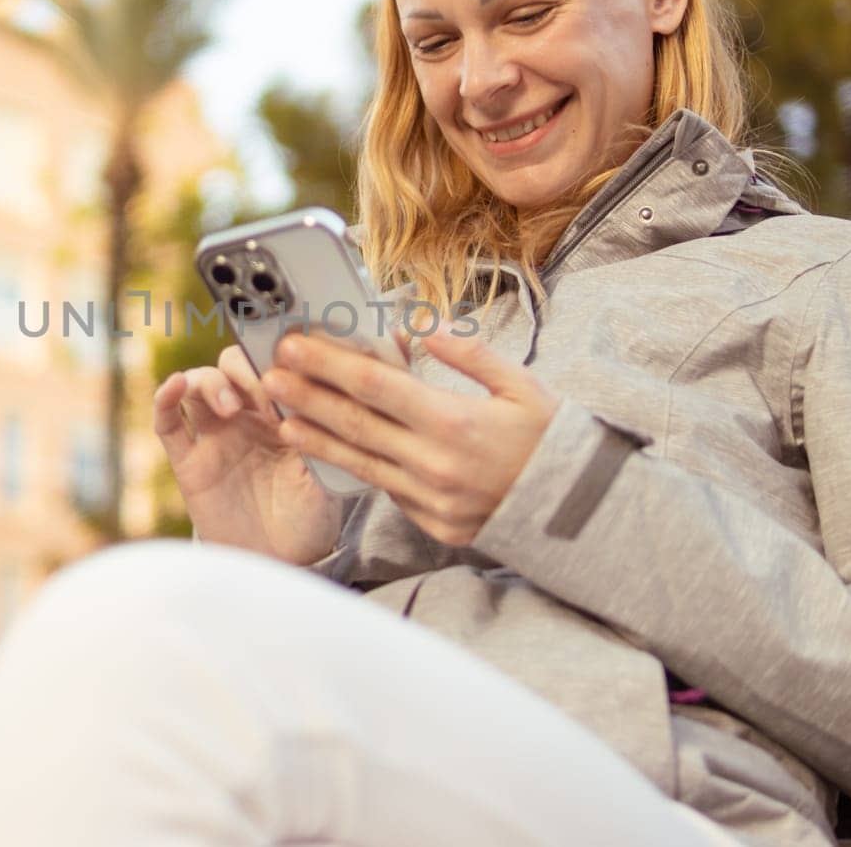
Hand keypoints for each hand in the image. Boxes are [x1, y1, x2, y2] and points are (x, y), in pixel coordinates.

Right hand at [153, 345, 344, 565]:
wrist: (280, 563)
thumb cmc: (309, 517)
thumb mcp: (326, 476)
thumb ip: (318, 439)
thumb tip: (312, 399)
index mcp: (282, 411)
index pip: (272, 366)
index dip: (277, 363)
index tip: (291, 374)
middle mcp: (247, 416)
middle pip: (232, 366)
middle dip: (243, 368)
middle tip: (261, 391)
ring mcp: (214, 436)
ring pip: (199, 384)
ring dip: (211, 382)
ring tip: (229, 407)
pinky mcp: (188, 461)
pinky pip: (168, 422)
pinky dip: (165, 398)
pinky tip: (175, 385)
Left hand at [261, 327, 557, 545]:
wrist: (580, 513)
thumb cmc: (551, 440)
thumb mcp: (521, 386)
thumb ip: (470, 355)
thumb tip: (422, 326)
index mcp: (454, 422)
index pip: (375, 386)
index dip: (329, 365)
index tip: (296, 347)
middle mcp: (434, 463)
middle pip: (355, 423)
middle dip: (307, 395)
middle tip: (270, 374)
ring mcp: (430, 499)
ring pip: (360, 462)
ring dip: (316, 437)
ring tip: (282, 416)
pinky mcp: (431, 524)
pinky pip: (385, 489)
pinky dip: (353, 467)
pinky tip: (328, 450)